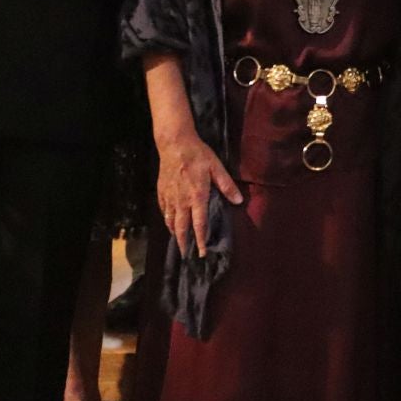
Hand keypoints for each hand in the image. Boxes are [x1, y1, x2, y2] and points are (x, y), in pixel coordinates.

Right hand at [154, 129, 242, 257]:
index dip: (201, 240)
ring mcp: (170, 197)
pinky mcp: (161, 192)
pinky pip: (164, 212)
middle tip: (187, 255)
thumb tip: (239, 201)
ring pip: (171, 221)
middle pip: (181, 227)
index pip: (199, 223)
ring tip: (179, 243)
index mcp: (197, 196)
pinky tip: (170, 224)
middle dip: (184, 243)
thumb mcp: (217, 168)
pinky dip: (167, 221)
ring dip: (175, 234)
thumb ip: (227, 186)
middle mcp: (182, 201)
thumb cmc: (198, 155)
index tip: (203, 252)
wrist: (175, 144)